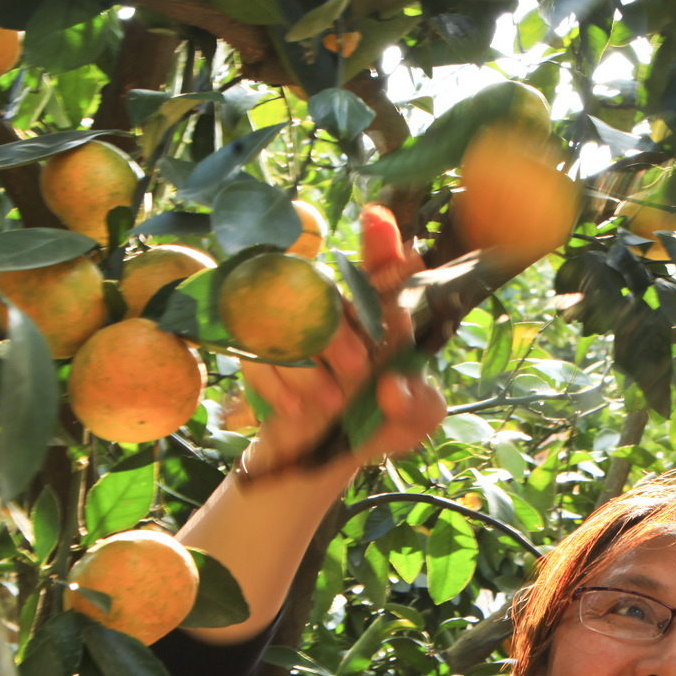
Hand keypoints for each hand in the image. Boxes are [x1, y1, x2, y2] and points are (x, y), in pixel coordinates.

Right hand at [236, 203, 446, 477]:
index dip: (379, 246)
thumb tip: (391, 388)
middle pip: (326, 294)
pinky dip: (280, 386)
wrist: (319, 456)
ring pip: (288, 322)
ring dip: (311, 366)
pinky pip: (257, 355)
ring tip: (334, 401)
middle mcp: (336, 313)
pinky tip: (298, 409)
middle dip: (341, 334)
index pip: (382, 274)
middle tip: (358, 370)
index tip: (376, 219)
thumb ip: (418, 407)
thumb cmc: (374, 424)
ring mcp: (292, 329)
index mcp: (381, 318)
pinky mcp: (257, 352)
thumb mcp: (412, 421)